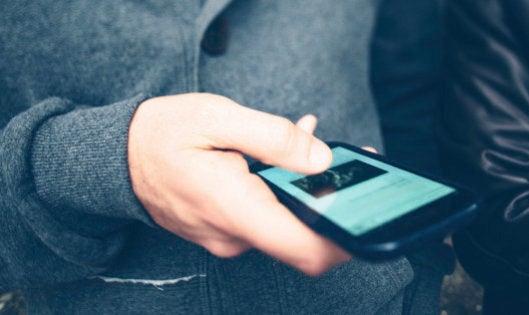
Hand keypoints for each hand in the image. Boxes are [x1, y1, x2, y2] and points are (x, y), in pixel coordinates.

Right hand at [128, 93, 348, 274]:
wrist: (116, 158)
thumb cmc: (162, 135)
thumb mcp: (219, 117)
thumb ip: (274, 137)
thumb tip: (321, 158)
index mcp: (235, 209)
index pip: (305, 250)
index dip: (344, 240)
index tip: (368, 214)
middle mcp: (234, 235)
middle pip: (302, 234)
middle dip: (329, 198)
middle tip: (347, 157)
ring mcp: (228, 237)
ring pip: (284, 222)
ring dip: (302, 187)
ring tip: (306, 142)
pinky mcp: (226, 231)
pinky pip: (265, 217)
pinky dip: (281, 190)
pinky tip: (280, 156)